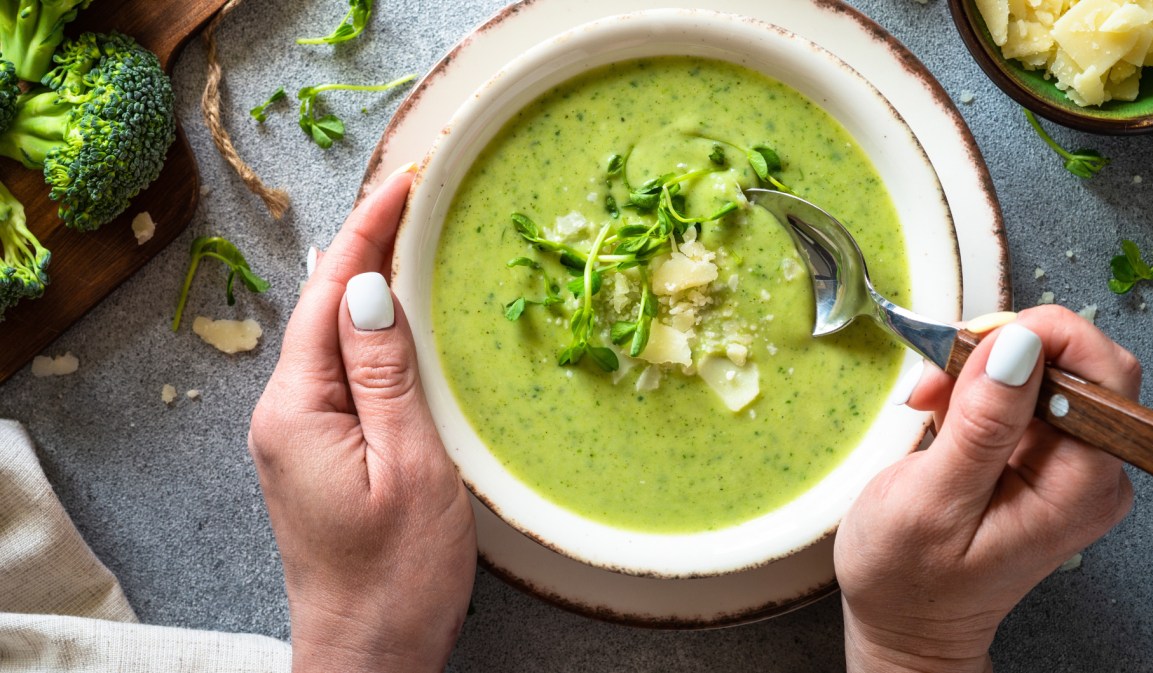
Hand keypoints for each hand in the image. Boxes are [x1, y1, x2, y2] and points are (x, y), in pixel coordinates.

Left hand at [248, 168, 474, 672]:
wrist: (368, 654)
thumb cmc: (397, 574)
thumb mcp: (408, 466)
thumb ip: (386, 375)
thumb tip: (372, 291)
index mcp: (299, 410)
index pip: (332, 294)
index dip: (368, 232)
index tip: (407, 183)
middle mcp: (284, 413)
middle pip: (324, 307)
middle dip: (366, 244)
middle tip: (414, 194)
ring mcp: (296, 434)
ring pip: (332, 336)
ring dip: (368, 282)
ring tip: (409, 234)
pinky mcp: (316, 451)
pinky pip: (340, 370)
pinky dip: (370, 330)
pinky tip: (397, 316)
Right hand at [834, 305, 1138, 672]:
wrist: (905, 623)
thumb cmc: (909, 580)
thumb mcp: (932, 500)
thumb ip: (979, 425)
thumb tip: (1017, 346)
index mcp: (1078, 487)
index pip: (1103, 374)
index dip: (1045, 337)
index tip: (977, 342)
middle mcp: (1088, 472)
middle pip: (1074, 365)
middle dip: (1001, 350)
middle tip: (938, 374)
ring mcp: (1064, 465)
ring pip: (1041, 372)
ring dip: (977, 370)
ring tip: (927, 401)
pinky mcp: (1038, 458)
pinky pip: (1019, 394)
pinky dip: (972, 388)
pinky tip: (936, 412)